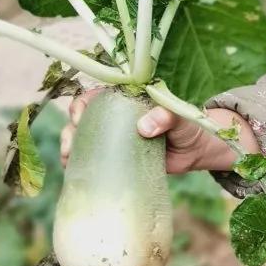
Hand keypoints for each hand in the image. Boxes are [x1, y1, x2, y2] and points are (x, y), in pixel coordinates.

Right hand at [59, 88, 252, 175]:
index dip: (82, 103)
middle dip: (70, 128)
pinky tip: (73, 171)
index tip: (80, 117)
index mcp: (127, 99)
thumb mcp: (181, 116)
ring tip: (68, 159)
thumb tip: (145, 126)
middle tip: (70, 145)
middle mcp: (115, 116)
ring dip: (69, 146)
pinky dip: (80, 163)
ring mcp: (114, 138)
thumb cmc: (190, 126)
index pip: (96, 94)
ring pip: (83, 138)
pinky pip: (93, 159)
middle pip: (83, 117)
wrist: (197, 152)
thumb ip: (167, 115)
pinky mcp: (117, 158)